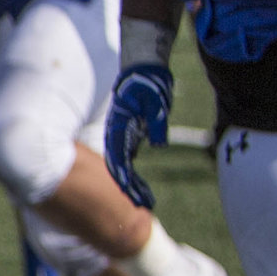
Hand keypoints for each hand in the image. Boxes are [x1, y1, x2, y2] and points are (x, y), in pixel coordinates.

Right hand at [104, 62, 173, 208]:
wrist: (143, 69)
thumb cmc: (148, 82)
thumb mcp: (156, 99)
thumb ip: (157, 120)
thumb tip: (159, 144)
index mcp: (119, 127)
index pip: (118, 156)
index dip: (124, 176)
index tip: (131, 192)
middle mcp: (117, 135)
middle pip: (119, 166)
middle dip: (129, 188)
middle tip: (144, 206)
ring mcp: (122, 136)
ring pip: (123, 166)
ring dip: (131, 185)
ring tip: (145, 202)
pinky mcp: (130, 135)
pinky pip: (128, 160)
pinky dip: (134, 175)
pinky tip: (140, 187)